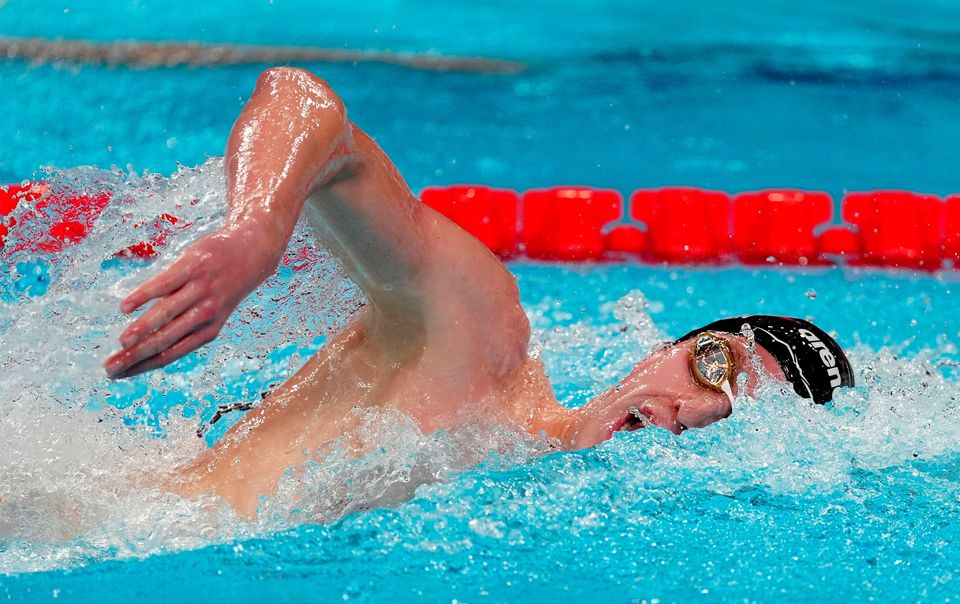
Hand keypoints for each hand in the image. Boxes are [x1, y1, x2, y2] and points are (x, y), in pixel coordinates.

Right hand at [104, 226, 282, 378]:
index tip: (117, 376)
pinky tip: (125, 307)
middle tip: (109, 368)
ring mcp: (199, 290)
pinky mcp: (193, 266)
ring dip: (142, 329)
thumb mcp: (212, 312)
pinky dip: (143, 296)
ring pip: (166, 314)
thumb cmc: (223, 286)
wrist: (253, 251)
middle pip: (165, 340)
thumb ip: (185, 326)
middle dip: (136, 356)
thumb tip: (147, 343)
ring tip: (122, 342)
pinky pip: (164, 284)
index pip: (170, 354)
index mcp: (208, 330)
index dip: (143, 366)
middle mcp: (205, 313)